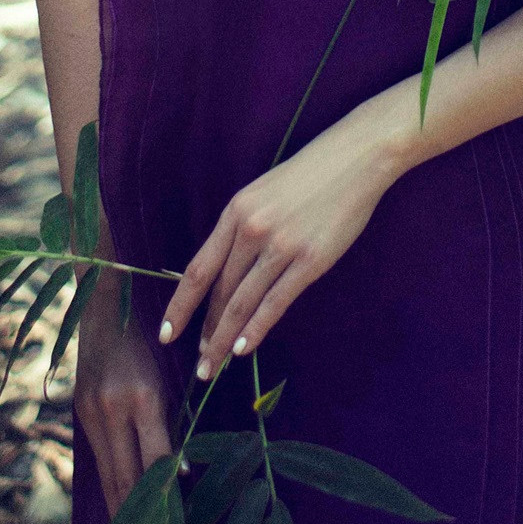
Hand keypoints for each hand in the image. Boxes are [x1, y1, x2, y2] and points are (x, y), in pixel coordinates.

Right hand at [73, 287, 171, 514]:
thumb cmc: (151, 337)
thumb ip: (171, 421)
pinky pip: (99, 461)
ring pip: (108, 475)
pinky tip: (118, 514)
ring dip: (120, 517)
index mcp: (142, 397)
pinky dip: (110, 490)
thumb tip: (178, 472)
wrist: (104, 304)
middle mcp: (112, 409)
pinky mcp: (81, 414)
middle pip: (126, 478)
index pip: (155, 461)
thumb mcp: (169, 374)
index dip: (164, 499)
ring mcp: (91, 413)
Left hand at [158, 114, 394, 380]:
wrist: (355, 158)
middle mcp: (252, 230)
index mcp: (236, 212)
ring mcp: (281, 246)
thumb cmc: (310, 175)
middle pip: (220, 292)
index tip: (167, 334)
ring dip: (225, 339)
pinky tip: (244, 349)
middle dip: (206, 331)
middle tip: (200, 362)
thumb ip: (243, 230)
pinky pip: (276, 303)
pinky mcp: (310, 261)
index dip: (180, 306)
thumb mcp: (262, 193)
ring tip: (214, 365)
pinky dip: (256, 329)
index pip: (198, 270)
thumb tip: (227, 274)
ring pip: (242, 303)